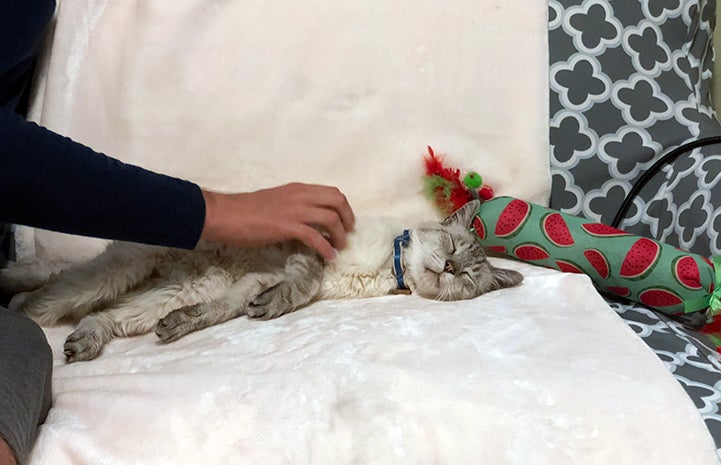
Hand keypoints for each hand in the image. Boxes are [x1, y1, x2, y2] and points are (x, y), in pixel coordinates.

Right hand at [199, 183, 354, 259]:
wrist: (225, 214)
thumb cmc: (246, 210)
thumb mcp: (277, 201)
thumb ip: (294, 206)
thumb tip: (307, 220)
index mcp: (298, 189)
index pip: (332, 192)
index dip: (343, 207)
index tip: (345, 221)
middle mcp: (300, 196)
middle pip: (337, 201)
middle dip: (347, 218)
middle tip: (348, 233)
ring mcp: (294, 210)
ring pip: (331, 218)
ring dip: (340, 235)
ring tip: (339, 247)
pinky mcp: (287, 226)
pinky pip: (316, 237)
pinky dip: (326, 248)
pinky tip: (329, 256)